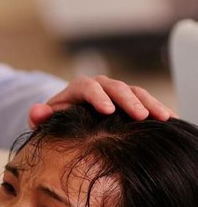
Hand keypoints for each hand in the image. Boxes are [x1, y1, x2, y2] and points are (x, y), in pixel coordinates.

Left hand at [28, 75, 175, 126]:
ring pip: (135, 92)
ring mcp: (116, 92)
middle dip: (130, 101)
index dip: (98, 97)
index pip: (89, 87)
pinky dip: (157, 108)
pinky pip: (145, 101)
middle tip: (141, 116)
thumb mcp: (44, 119)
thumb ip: (39, 116)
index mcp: (79, 88)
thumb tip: (35, 112)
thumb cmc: (55, 119)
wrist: (66, 116)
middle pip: (117, 88)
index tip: (107, 111)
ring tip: (163, 117)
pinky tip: (170, 119)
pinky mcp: (129, 100)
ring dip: (150, 104)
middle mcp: (100, 86)